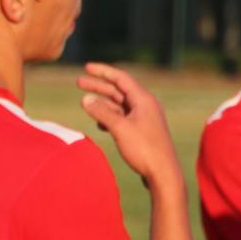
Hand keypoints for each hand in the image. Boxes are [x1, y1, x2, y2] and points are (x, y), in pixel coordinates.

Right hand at [76, 63, 182, 186]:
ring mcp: (143, 118)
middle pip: (118, 90)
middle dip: (98, 86)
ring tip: (84, 103)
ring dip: (102, 103)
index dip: (103, 72)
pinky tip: (99, 123)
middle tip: (78, 82)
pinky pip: (122, 117)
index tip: (86, 67)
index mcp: (143, 99)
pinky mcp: (141, 130)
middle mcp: (145, 105)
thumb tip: (85, 99)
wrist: (162, 172)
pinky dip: (108, 117)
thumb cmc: (144, 149)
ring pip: (119, 105)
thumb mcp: (120, 128)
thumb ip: (101, 113)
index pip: (121, 78)